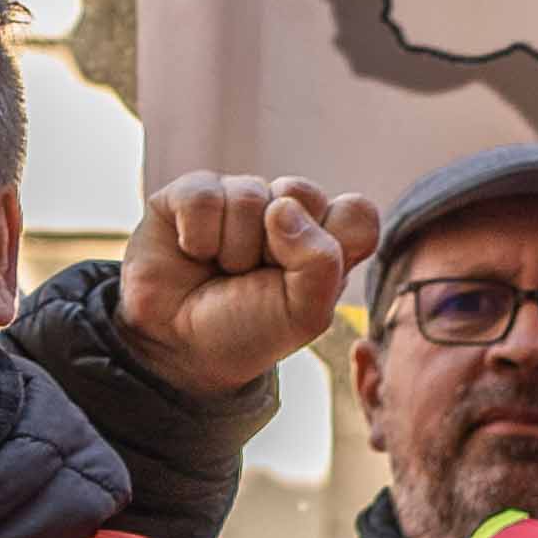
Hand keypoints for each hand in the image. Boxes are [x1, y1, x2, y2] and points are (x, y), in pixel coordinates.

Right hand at [124, 173, 378, 397]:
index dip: (333, 245)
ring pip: (249, 196)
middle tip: (258, 276)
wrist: (180, 345)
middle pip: (302, 191)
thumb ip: (320, 264)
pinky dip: (198, 237)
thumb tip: (282, 207)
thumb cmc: (249, 329)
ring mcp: (239, 196)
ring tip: (223, 270)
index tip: (304, 281)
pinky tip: (193, 253)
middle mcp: (286, 209)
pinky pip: (204, 197)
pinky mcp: (192, 192)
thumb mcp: (304, 315)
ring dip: (234, 250)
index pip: (356, 213)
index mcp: (324, 238)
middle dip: (278, 247)